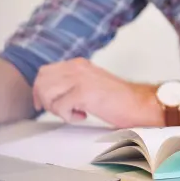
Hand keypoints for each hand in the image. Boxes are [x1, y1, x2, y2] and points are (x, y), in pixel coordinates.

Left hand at [32, 58, 163, 127]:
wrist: (139, 103)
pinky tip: (83, 115)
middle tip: (61, 111)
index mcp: (79, 64)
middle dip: (45, 100)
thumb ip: (73, 83)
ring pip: (47, 92)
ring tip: (74, 112)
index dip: (40, 90)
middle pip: (41, 80)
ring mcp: (80, 78)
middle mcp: (77, 67)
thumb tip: (50, 92)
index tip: (43, 105)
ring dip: (55, 108)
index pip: (45, 72)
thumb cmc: (118, 99)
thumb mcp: (91, 83)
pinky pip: (59, 107)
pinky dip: (68, 116)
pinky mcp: (84, 92)